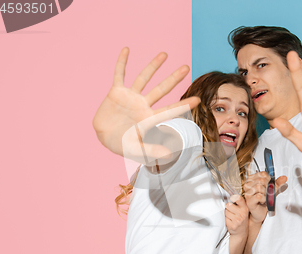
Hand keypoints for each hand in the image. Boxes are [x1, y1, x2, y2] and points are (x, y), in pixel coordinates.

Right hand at [92, 48, 199, 164]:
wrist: (103, 136)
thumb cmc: (122, 144)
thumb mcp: (137, 150)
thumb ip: (152, 151)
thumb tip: (170, 155)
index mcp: (149, 118)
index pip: (169, 110)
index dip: (183, 105)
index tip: (198, 99)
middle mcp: (143, 105)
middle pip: (161, 89)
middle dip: (173, 79)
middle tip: (186, 68)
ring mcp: (130, 97)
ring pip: (144, 78)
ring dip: (153, 66)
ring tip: (165, 54)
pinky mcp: (116, 92)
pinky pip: (119, 74)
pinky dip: (122, 63)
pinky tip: (126, 50)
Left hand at [225, 195, 248, 237]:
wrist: (242, 232)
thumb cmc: (240, 219)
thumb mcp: (243, 210)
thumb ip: (238, 203)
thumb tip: (227, 194)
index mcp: (245, 208)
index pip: (239, 199)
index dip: (233, 197)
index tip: (231, 197)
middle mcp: (242, 214)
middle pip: (228, 205)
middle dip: (227, 207)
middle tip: (231, 211)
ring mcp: (238, 220)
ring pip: (225, 212)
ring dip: (226, 214)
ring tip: (231, 217)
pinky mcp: (233, 225)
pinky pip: (224, 219)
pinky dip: (225, 220)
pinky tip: (230, 221)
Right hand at [244, 172, 286, 223]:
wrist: (261, 212)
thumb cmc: (264, 200)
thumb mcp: (272, 189)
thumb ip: (277, 183)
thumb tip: (284, 177)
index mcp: (252, 179)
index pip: (263, 174)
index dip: (269, 180)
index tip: (269, 186)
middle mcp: (248, 185)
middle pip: (261, 180)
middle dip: (268, 188)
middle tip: (268, 194)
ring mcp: (247, 193)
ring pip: (259, 187)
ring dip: (265, 194)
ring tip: (264, 198)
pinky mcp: (248, 200)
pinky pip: (258, 196)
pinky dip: (263, 199)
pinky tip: (263, 201)